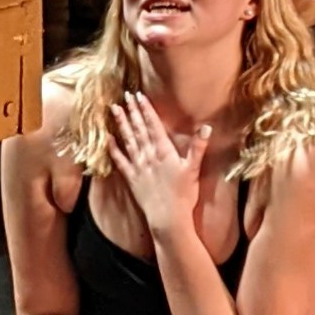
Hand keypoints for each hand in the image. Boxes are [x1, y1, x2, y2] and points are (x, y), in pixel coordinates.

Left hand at [108, 93, 207, 236]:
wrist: (168, 218)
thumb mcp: (193, 169)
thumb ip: (198, 147)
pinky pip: (120, 160)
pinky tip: (108, 138)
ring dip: (121, 124)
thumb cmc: (184, 194)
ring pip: (128, 140)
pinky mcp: (131, 178)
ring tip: (114, 109)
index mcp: (164, 152)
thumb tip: (206, 126)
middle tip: (125, 96)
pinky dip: (113, 148)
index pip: (153, 125)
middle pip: (139, 129)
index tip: (139, 95)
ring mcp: (138, 167)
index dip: (146, 109)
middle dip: (132, 111)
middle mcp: (149, 156)